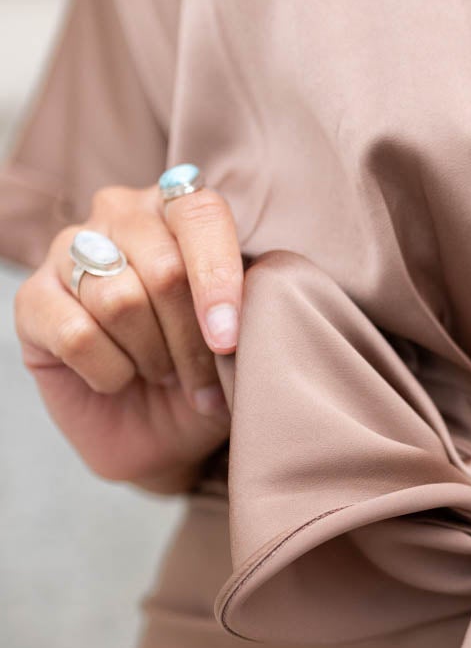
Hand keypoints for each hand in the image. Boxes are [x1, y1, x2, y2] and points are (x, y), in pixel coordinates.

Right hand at [13, 178, 243, 492]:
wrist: (163, 437)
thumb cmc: (208, 377)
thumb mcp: (247, 342)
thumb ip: (256, 302)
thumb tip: (261, 288)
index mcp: (177, 209)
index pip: (199, 213)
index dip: (218, 279)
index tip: (229, 341)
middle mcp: (120, 215)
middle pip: (164, 270)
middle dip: (191, 342)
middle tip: (201, 379)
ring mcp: (68, 251)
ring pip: (120, 301)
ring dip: (153, 357)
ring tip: (161, 373)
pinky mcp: (33, 298)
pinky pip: (77, 334)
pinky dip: (108, 372)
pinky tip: (116, 379)